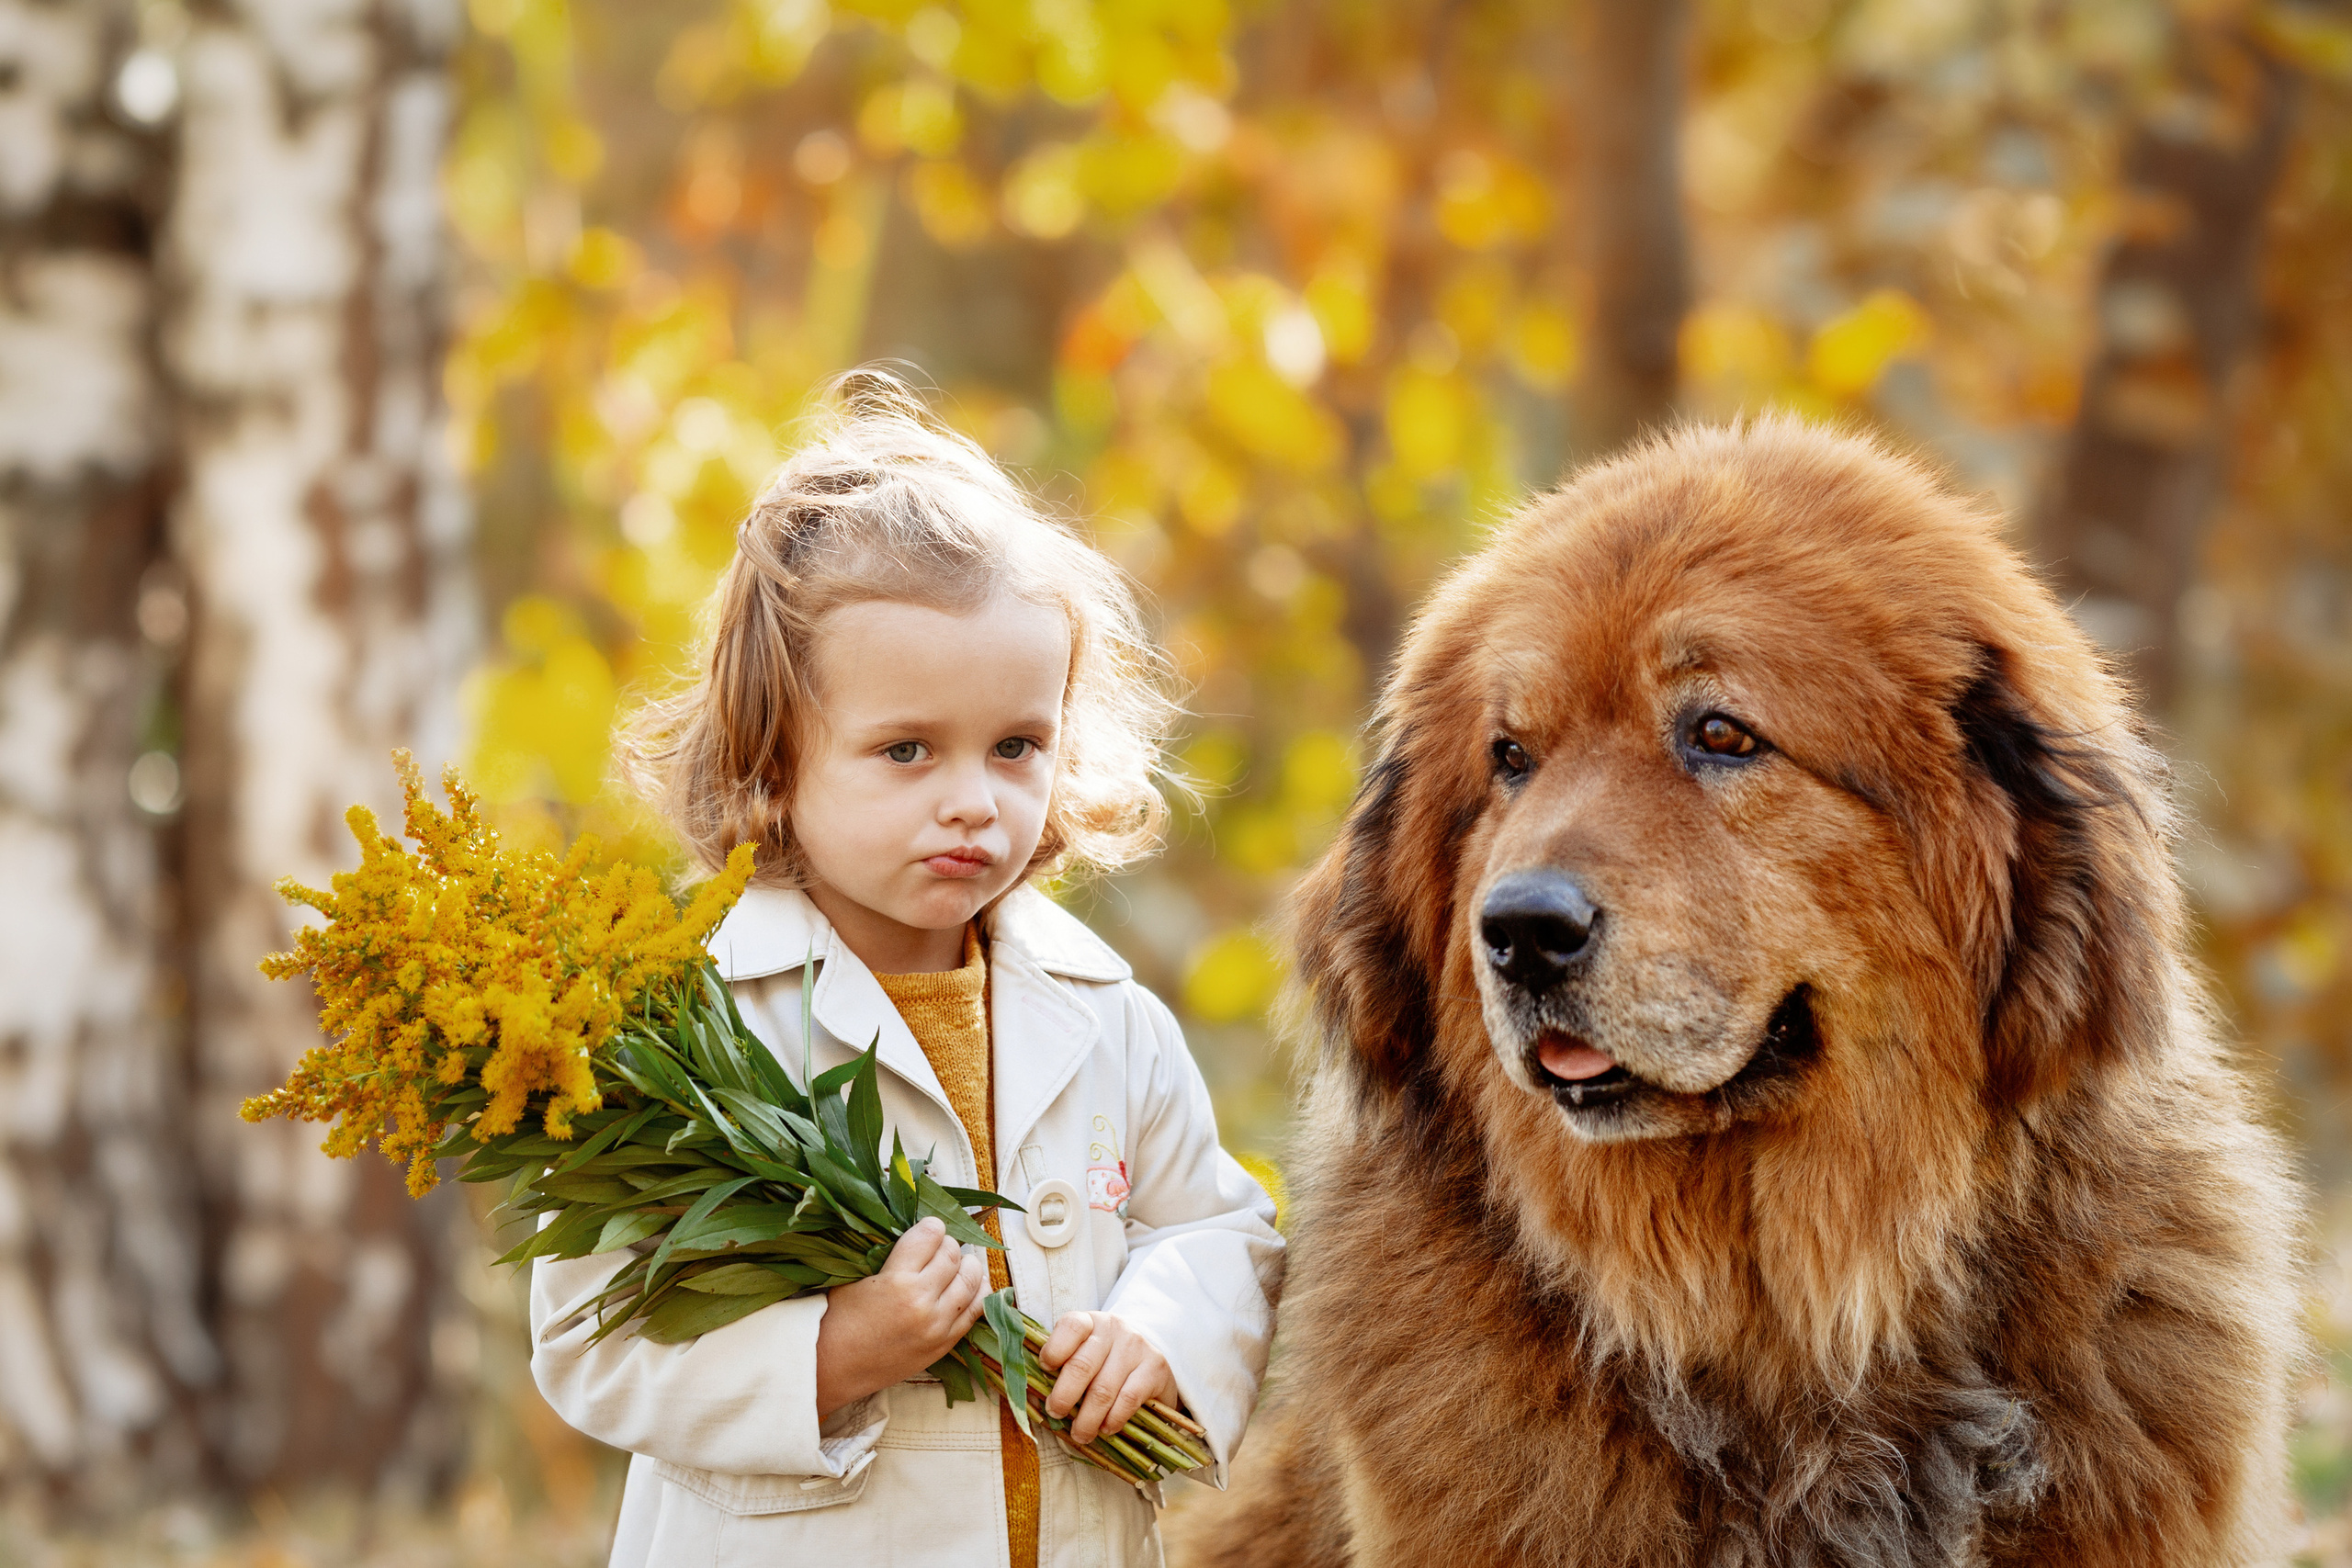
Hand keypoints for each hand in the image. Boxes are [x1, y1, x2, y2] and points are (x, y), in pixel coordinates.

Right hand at [813, 1217, 988, 1418]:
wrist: (833, 1368)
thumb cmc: (837, 1319)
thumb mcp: (856, 1276)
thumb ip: (890, 1255)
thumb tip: (919, 1234)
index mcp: (897, 1280)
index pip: (930, 1235)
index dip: (931, 1227)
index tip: (928, 1229)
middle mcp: (922, 1301)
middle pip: (953, 1255)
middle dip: (947, 1245)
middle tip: (938, 1247)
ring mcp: (937, 1325)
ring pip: (971, 1280)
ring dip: (966, 1265)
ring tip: (956, 1263)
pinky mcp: (944, 1344)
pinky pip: (975, 1310)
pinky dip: (978, 1292)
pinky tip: (971, 1284)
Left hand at [1037, 1311, 1178, 1443]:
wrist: (1150, 1355)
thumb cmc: (1106, 1359)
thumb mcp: (1085, 1351)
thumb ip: (1063, 1366)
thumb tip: (1036, 1399)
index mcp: (1090, 1321)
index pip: (1071, 1326)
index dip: (1053, 1350)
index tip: (1045, 1370)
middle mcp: (1114, 1329)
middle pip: (1082, 1366)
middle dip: (1064, 1397)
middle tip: (1056, 1414)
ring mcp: (1136, 1347)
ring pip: (1103, 1389)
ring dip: (1087, 1419)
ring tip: (1080, 1434)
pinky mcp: (1155, 1367)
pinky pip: (1128, 1399)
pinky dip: (1113, 1419)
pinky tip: (1106, 1429)